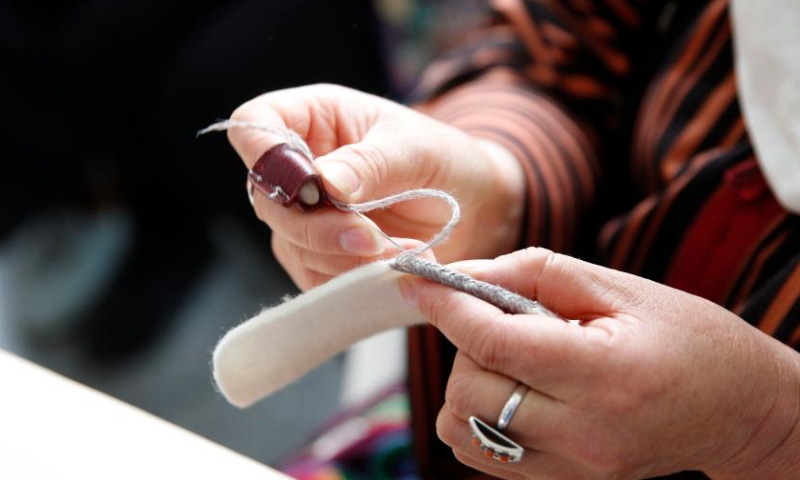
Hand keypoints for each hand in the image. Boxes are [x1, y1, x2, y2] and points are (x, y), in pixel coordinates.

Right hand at [227, 84, 525, 289]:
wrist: (476, 208)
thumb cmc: (444, 160)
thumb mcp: (415, 148)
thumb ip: (370, 162)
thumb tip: (323, 182)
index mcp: (314, 120)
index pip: (255, 126)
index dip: (264, 153)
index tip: (309, 185)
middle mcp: (301, 169)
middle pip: (268, 200)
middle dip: (319, 226)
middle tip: (370, 238)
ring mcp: (306, 216)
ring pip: (292, 245)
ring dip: (346, 258)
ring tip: (405, 251)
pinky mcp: (321, 259)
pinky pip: (316, 279)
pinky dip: (354, 280)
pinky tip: (395, 267)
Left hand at [398, 247, 799, 479]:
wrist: (741, 411)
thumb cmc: (692, 339)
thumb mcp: (622, 287)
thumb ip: (536, 273)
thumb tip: (465, 272)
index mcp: (603, 375)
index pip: (495, 344)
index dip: (446, 307)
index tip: (418, 281)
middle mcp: (582, 433)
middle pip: (470, 387)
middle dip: (465, 341)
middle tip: (500, 316)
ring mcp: (571, 466)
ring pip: (463, 426)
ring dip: (467, 380)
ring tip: (510, 355)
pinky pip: (483, 451)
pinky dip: (477, 411)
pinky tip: (512, 385)